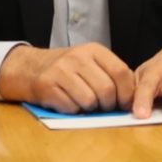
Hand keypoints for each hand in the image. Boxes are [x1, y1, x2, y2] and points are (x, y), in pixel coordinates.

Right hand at [0, 42, 136, 113]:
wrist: (29, 68)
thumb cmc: (67, 69)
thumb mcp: (89, 62)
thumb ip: (109, 74)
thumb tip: (132, 98)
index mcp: (94, 50)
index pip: (121, 72)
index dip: (127, 93)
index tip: (125, 104)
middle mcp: (78, 57)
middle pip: (107, 89)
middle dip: (109, 105)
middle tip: (104, 107)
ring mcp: (61, 71)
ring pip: (90, 101)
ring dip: (90, 109)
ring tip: (84, 104)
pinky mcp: (47, 86)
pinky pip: (71, 107)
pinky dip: (73, 111)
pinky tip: (69, 103)